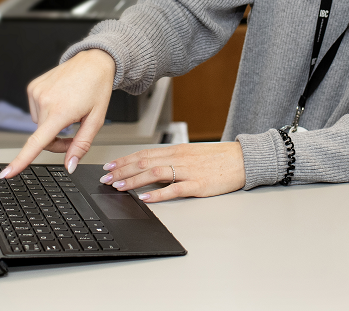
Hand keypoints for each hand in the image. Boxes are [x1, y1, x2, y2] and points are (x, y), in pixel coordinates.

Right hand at [0, 49, 115, 178]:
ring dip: (51, 124)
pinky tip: (60, 99)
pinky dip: (47, 111)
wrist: (93, 62)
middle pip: (42, 138)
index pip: (37, 142)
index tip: (6, 174)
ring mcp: (36, 92)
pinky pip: (36, 110)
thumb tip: (70, 165)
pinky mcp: (32, 87)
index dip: (21, 161)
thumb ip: (82, 145)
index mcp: (61, 111)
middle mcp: (44, 101)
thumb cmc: (97, 88)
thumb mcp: (96, 120)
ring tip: (69, 109)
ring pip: (39, 124)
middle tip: (74, 133)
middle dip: (57, 141)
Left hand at [99, 141, 245, 202]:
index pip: (144, 153)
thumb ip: (173, 160)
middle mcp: (180, 158)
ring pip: (154, 173)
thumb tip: (152, 168)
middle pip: (144, 162)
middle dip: (122, 170)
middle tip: (106, 178)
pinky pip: (174, 188)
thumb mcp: (193, 154)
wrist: (243, 160)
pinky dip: (157, 193)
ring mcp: (188, 170)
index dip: (124, 159)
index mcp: (177, 150)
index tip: (109, 166)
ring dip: (134, 180)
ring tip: (118, 186)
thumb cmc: (219, 158)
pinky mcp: (198, 183)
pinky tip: (145, 197)